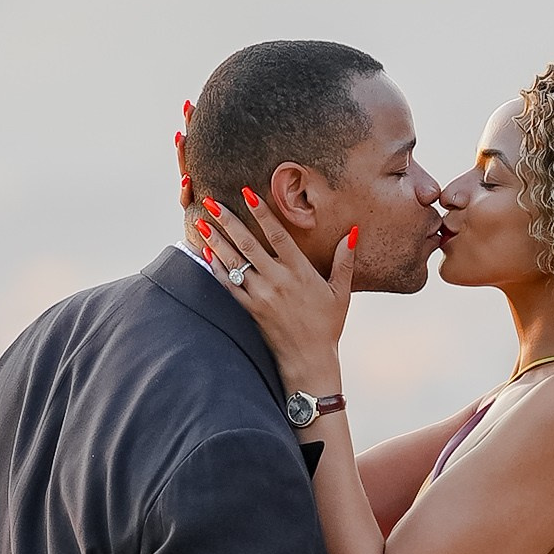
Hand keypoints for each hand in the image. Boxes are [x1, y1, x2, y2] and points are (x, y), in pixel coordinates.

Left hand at [196, 189, 353, 394]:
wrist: (309, 359)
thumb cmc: (327, 325)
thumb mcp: (341, 292)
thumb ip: (344, 261)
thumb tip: (352, 232)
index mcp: (300, 272)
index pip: (278, 235)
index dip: (262, 213)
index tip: (247, 193)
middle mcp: (277, 281)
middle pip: (248, 245)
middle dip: (228, 221)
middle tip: (211, 202)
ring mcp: (261, 296)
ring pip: (234, 263)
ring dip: (216, 241)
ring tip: (201, 223)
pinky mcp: (250, 310)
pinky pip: (229, 286)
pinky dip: (217, 269)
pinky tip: (206, 254)